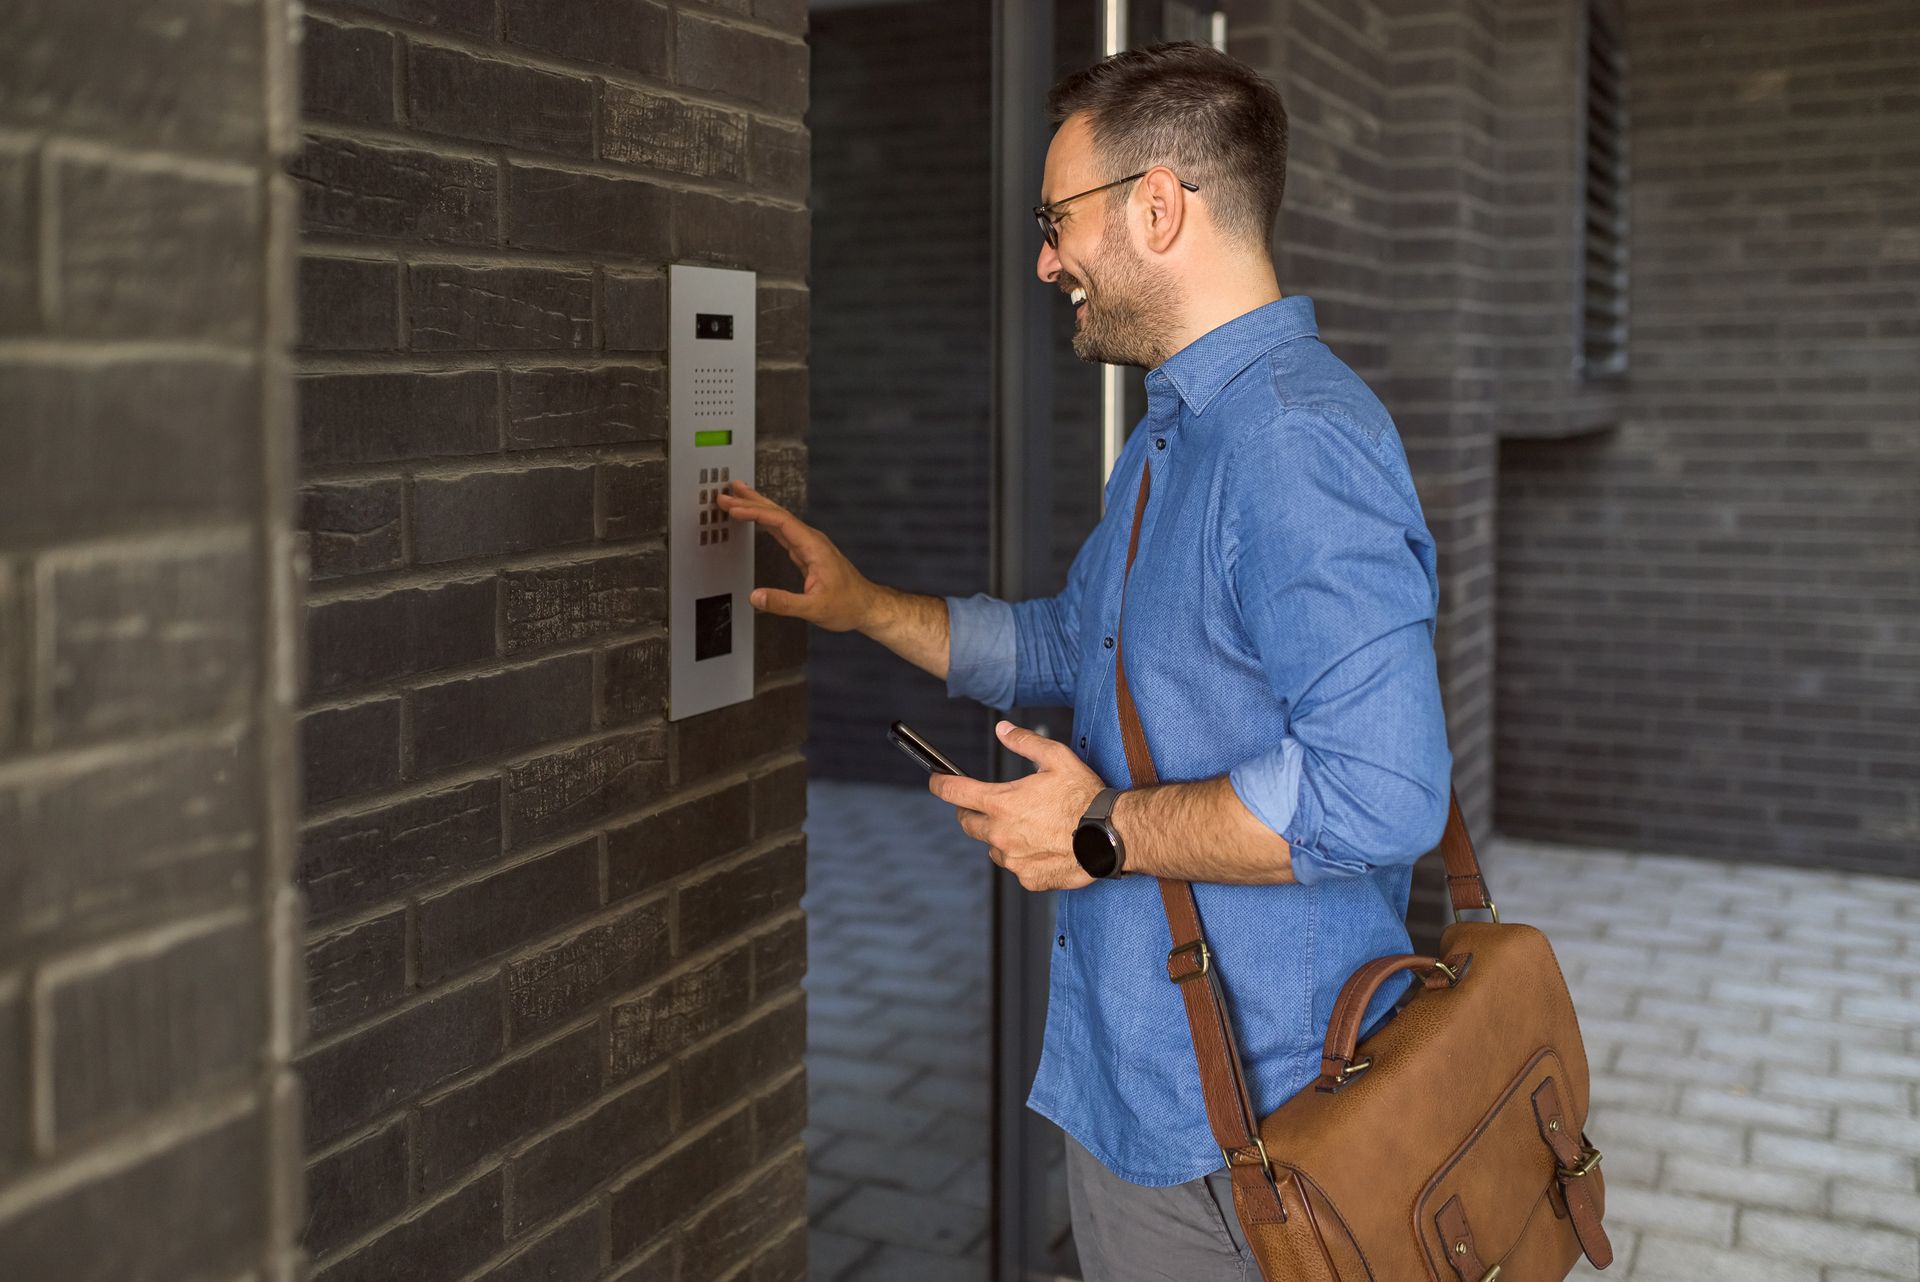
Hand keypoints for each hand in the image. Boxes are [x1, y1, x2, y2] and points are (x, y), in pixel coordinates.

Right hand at [715, 481, 877, 631]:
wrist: (867, 606)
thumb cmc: (848, 605)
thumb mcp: (814, 608)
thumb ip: (784, 603)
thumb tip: (756, 597)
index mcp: (813, 546)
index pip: (779, 521)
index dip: (754, 512)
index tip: (734, 507)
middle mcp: (811, 540)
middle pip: (777, 513)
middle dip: (751, 501)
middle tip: (727, 493)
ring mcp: (809, 545)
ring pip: (779, 519)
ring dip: (758, 507)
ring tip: (738, 496)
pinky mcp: (807, 552)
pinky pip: (782, 530)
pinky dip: (766, 521)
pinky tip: (757, 518)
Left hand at [929, 721, 1104, 892]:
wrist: (1111, 835)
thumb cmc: (1085, 797)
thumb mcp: (1056, 757)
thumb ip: (1024, 741)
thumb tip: (1003, 729)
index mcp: (1001, 802)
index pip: (953, 792)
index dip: (939, 784)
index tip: (936, 780)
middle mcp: (1000, 833)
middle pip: (967, 822)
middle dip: (971, 811)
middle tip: (987, 804)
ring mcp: (1013, 859)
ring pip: (992, 847)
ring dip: (1000, 836)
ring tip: (1028, 826)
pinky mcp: (1028, 878)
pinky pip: (1015, 866)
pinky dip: (1022, 856)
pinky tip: (1043, 845)